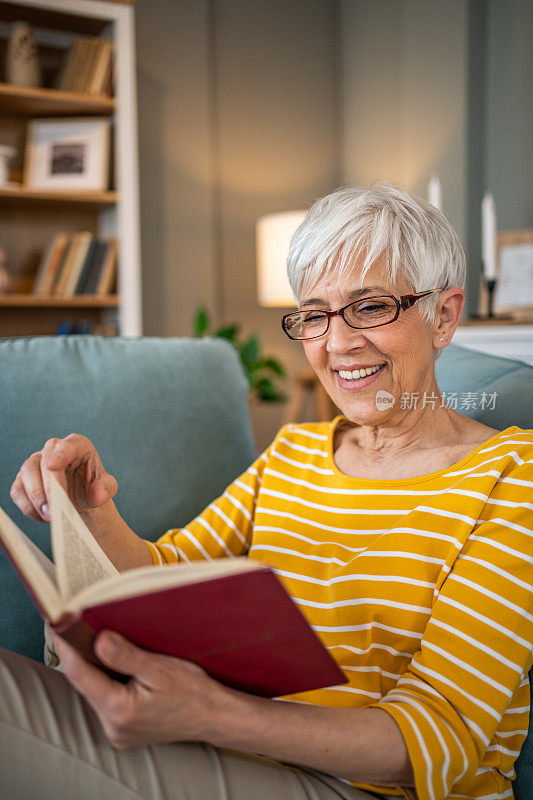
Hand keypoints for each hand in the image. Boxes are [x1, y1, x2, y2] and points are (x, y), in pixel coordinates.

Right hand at [10, 433, 117, 522]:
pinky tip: (43, 516)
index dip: (60, 454)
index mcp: (77, 445)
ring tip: (50, 516)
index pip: (67, 446)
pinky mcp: (23, 479)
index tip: (53, 465)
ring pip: (27, 473)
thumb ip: (105, 488)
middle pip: (43, 461)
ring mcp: (36, 462)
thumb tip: (99, 493)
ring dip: (36, 497)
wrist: (82, 498)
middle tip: (55, 508)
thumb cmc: (94, 487)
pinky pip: (18, 490)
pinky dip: (28, 506)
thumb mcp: (106, 488)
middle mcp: (53, 449)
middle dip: (48, 486)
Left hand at [52, 631, 228, 748]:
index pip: (80, 674)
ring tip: (104, 643)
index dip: (66, 647)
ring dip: (98, 669)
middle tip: (80, 626)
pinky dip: (110, 682)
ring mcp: (118, 731)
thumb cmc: (192, 691)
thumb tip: (98, 640)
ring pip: (96, 692)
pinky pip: (107, 701)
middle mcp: (114, 726)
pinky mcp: (124, 730)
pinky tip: (120, 667)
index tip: (56, 625)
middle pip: (86, 683)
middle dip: (84, 655)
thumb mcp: (161, 668)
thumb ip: (126, 656)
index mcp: (120, 710)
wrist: (213, 715)